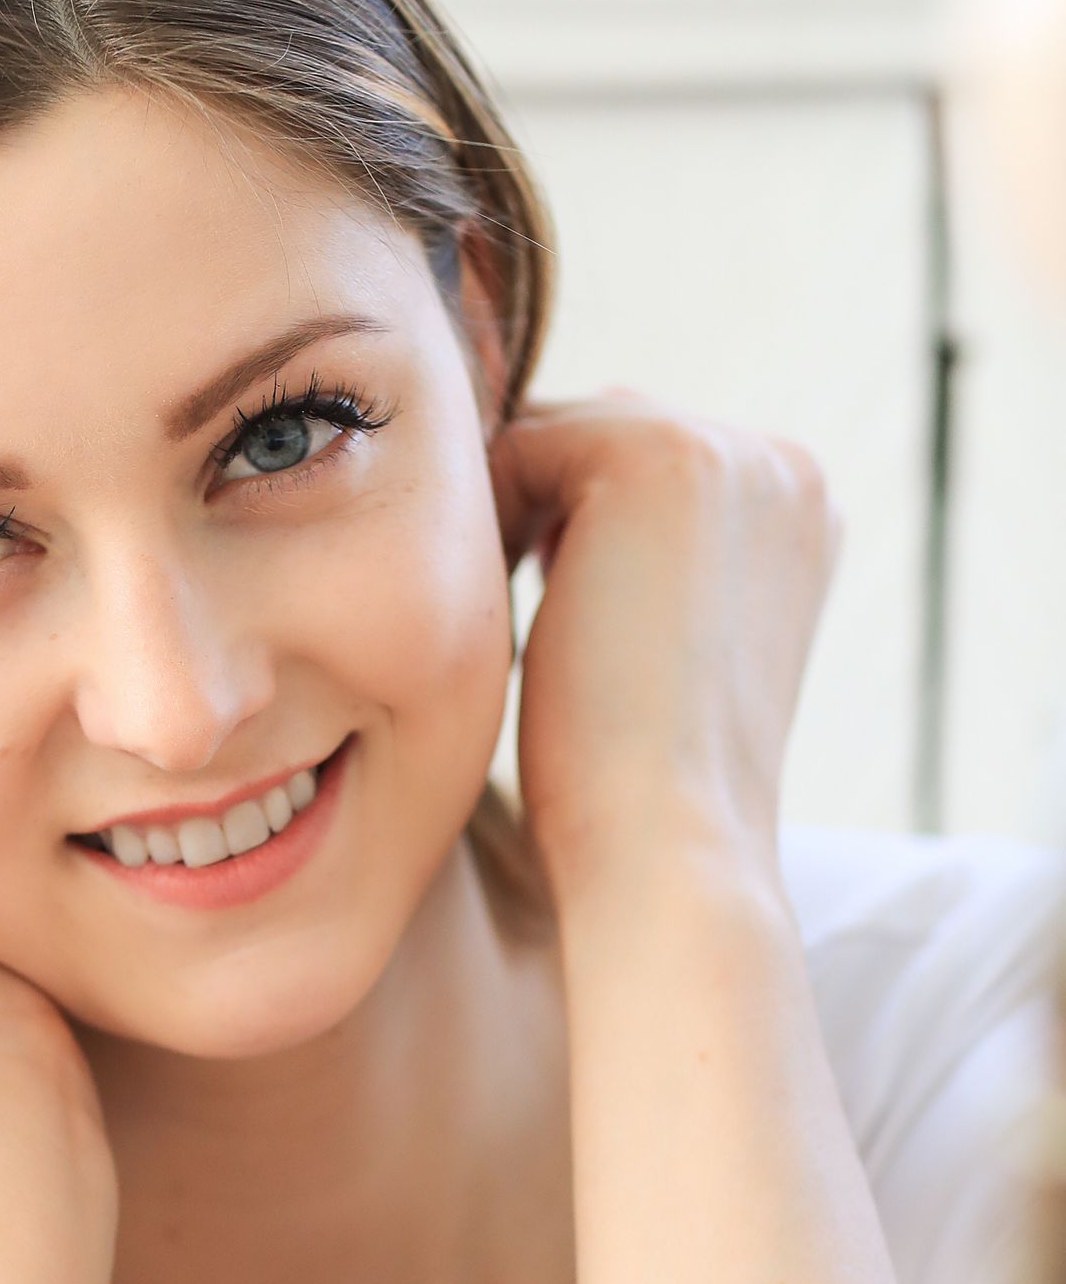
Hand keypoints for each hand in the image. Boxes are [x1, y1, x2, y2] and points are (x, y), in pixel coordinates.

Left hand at [489, 390, 840, 900]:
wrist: (667, 847)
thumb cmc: (642, 788)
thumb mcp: (665, 655)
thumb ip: (646, 568)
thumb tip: (563, 516)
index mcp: (800, 515)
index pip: (646, 465)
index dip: (567, 534)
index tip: (535, 621)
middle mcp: (784, 465)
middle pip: (600, 436)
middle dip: (536, 513)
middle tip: (493, 619)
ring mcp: (729, 449)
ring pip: (555, 439)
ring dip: (506, 518)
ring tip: (489, 621)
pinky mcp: (655, 454)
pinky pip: (517, 447)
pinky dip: (483, 523)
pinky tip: (484, 608)